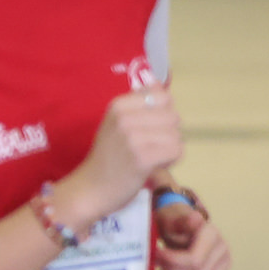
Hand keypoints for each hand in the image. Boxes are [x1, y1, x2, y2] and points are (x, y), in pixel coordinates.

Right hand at [68, 86, 183, 224]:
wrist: (91, 188)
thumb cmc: (108, 156)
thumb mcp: (118, 122)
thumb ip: (139, 102)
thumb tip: (157, 81)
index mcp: (118, 105)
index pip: (163, 97)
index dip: (162, 114)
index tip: (146, 129)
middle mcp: (124, 118)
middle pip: (173, 117)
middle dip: (167, 134)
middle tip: (147, 147)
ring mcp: (132, 138)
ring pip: (177, 135)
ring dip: (169, 149)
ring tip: (150, 157)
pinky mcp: (142, 158)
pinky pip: (176, 151)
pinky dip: (171, 161)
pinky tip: (154, 166)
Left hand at [155, 211, 229, 269]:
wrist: (179, 229)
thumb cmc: (172, 224)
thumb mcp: (171, 218)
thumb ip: (180, 220)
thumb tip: (194, 219)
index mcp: (212, 236)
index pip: (194, 261)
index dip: (170, 261)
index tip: (155, 254)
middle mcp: (224, 253)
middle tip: (159, 263)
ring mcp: (225, 269)